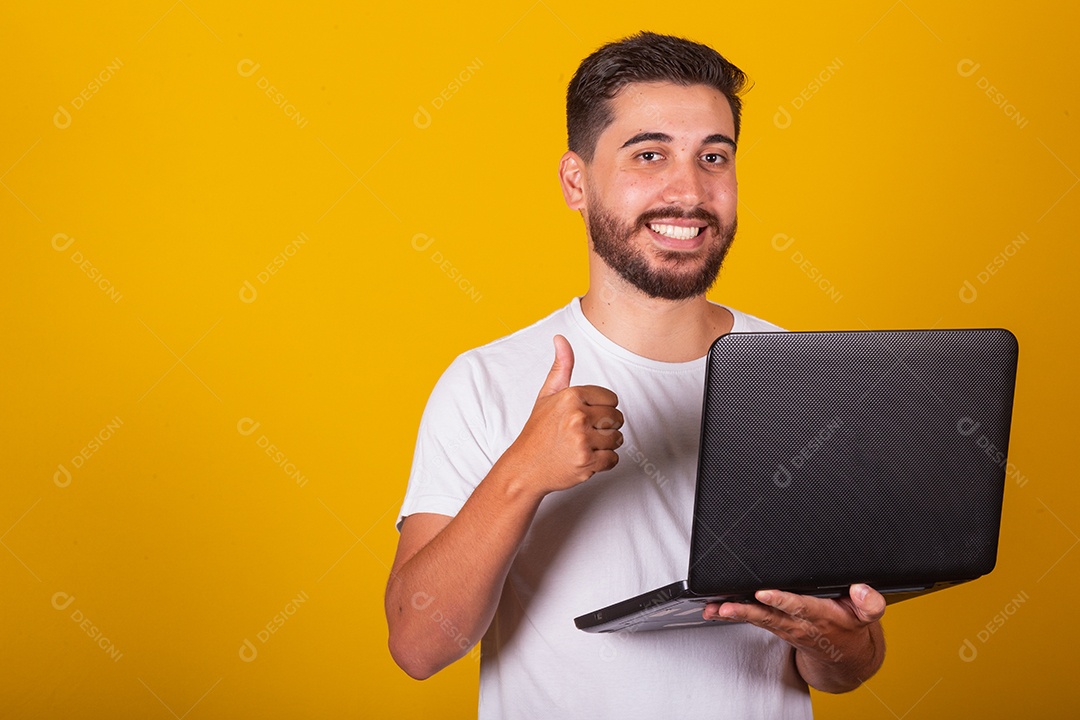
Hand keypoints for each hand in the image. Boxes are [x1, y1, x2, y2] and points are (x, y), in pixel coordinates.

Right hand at [500, 335, 622, 495]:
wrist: (524, 468)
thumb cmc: (537, 432)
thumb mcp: (546, 396)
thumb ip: (561, 367)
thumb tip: (560, 338)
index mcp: (571, 396)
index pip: (612, 399)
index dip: (602, 409)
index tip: (587, 417)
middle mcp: (577, 416)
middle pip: (617, 419)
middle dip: (606, 427)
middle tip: (585, 433)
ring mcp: (582, 440)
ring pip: (617, 439)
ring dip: (606, 445)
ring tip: (585, 446)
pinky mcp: (587, 463)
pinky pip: (613, 459)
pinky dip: (603, 462)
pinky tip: (585, 459)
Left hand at [703, 584, 885, 691]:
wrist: (844, 654)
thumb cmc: (851, 626)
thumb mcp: (867, 615)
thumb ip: (869, 603)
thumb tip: (861, 589)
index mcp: (821, 616)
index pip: (799, 606)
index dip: (781, 600)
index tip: (764, 592)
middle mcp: (799, 623)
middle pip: (769, 615)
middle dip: (746, 610)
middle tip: (726, 606)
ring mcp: (785, 627)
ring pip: (757, 619)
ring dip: (734, 614)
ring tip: (715, 608)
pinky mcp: (776, 626)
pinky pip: (753, 620)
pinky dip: (733, 615)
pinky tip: (716, 610)